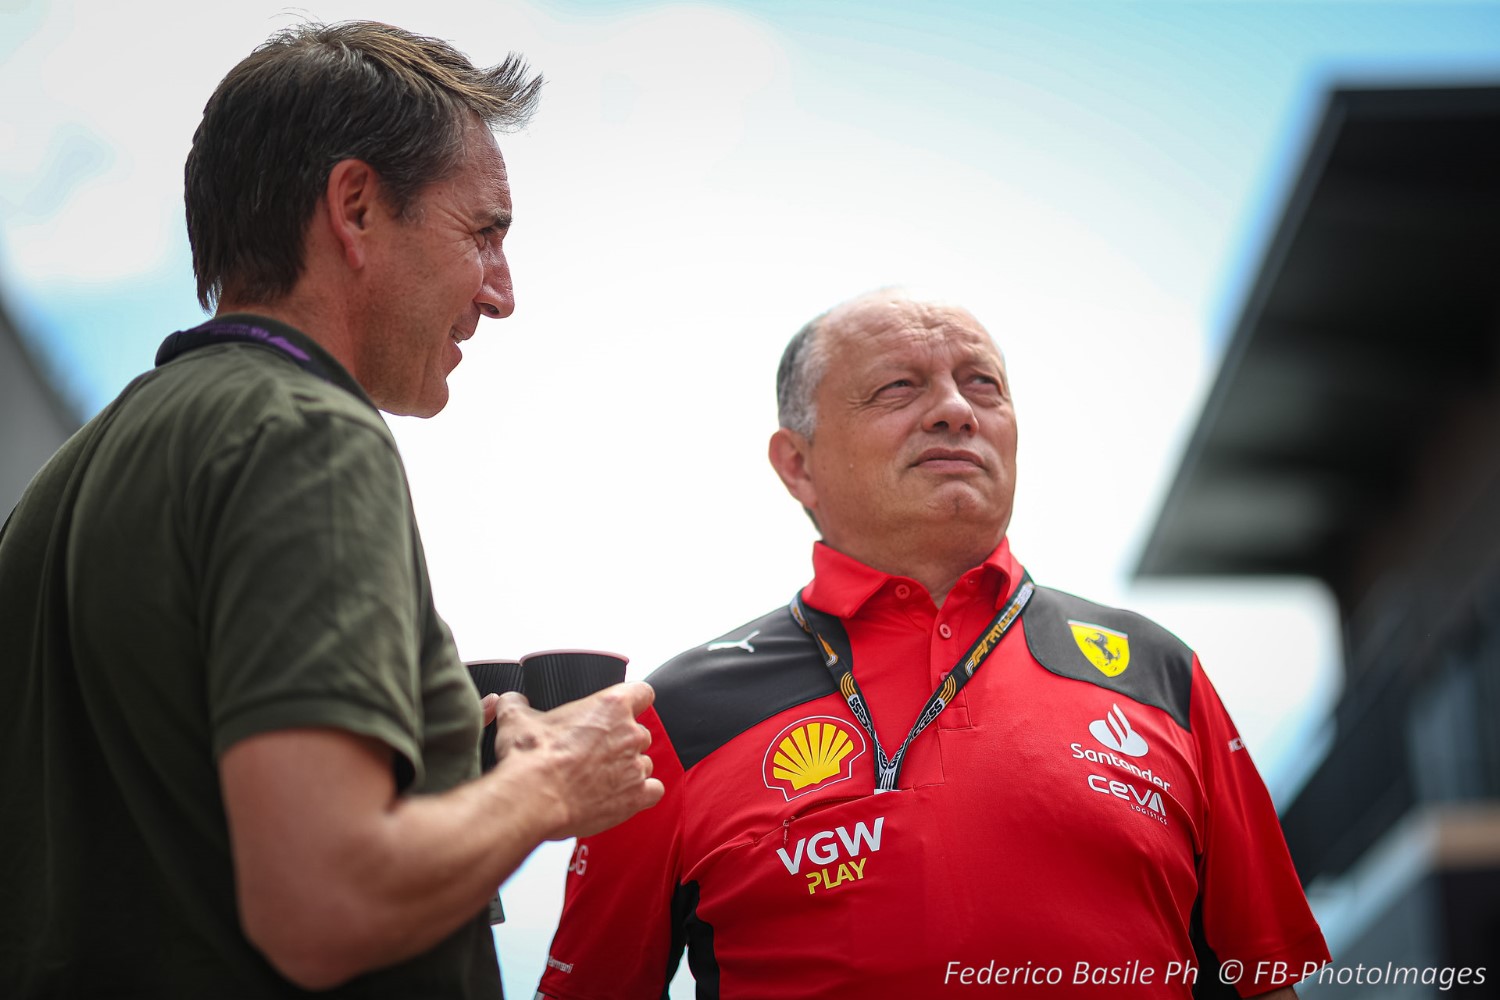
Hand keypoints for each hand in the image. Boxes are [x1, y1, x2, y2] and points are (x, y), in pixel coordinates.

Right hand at [490, 681, 663, 838]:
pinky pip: (652, 791)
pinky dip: (639, 794)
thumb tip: (511, 700)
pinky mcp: (636, 797)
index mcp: (610, 706)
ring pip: (643, 763)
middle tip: (594, 753)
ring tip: (599, 780)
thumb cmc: (530, 757)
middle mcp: (630, 734)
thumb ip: (517, 704)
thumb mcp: (516, 719)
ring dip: (627, 769)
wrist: (533, 797)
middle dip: (621, 742)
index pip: (642, 692)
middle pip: (639, 732)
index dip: (633, 701)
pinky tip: (618, 797)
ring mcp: (635, 766)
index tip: (622, 710)